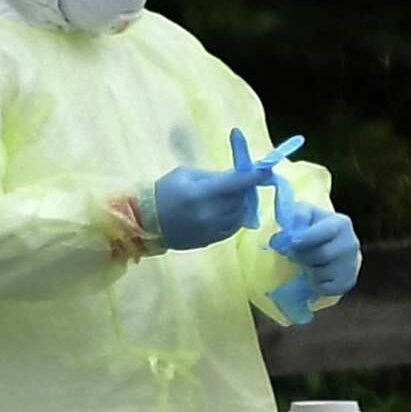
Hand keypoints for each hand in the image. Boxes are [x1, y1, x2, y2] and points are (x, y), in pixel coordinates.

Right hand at [153, 166, 268, 249]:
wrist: (145, 221)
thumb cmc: (163, 192)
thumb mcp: (185, 174)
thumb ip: (213, 176)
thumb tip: (236, 177)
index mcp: (202, 193)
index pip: (237, 183)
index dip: (254, 177)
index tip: (265, 171)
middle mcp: (210, 213)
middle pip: (241, 199)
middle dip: (244, 189)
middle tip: (240, 183)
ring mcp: (211, 230)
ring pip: (240, 215)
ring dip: (239, 204)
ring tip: (228, 198)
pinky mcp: (210, 240)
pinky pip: (232, 228)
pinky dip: (233, 218)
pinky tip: (223, 212)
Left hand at [278, 203, 360, 295]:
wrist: (335, 246)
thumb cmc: (316, 228)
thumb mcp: (308, 214)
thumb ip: (298, 215)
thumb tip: (287, 228)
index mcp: (341, 223)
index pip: (325, 231)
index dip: (307, 237)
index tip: (292, 242)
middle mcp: (350, 243)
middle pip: (321, 255)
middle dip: (301, 256)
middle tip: (292, 255)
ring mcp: (351, 264)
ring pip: (321, 273)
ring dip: (307, 270)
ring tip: (307, 263)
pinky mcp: (348, 281)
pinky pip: (325, 288)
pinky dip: (315, 284)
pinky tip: (315, 274)